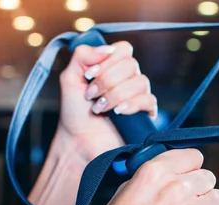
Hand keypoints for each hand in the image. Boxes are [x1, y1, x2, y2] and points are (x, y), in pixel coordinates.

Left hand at [54, 41, 156, 162]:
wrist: (79, 141)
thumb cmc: (75, 113)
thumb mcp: (70, 79)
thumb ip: (82, 56)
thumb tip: (106, 49)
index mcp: (112, 67)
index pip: (123, 49)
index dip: (107, 60)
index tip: (89, 75)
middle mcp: (128, 79)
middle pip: (131, 64)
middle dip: (107, 81)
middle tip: (91, 96)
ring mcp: (138, 95)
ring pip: (140, 81)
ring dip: (116, 94)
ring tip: (100, 108)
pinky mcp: (145, 114)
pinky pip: (148, 100)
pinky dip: (131, 104)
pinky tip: (118, 112)